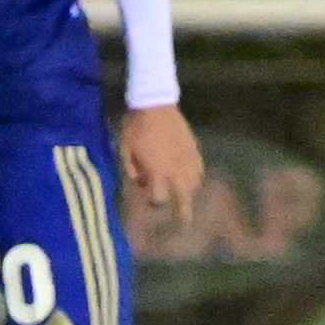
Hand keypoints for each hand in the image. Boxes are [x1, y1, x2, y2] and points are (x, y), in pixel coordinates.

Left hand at [118, 100, 205, 218]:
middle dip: (185, 210)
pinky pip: (199, 169)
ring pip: (194, 183)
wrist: (155, 103)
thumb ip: (132, 170)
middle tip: (186, 221)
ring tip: (185, 194)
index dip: (153, 200)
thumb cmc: (136, 127)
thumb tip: (139, 181)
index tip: (147, 196)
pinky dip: (195, 176)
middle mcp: (176, 169)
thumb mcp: (125, 150)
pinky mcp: (194, 148)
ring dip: (188, 191)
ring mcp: (187, 158)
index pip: (159, 197)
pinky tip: (192, 176)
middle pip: (184, 195)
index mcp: (158, 171)